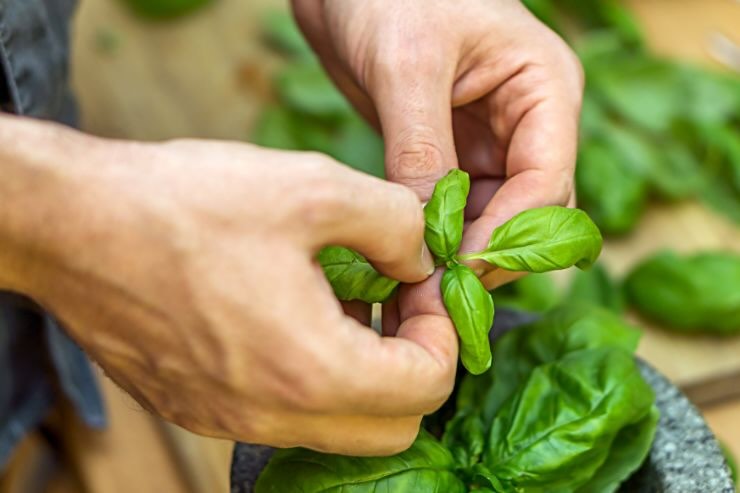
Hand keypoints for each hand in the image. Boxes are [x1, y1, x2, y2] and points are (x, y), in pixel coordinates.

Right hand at [0, 117, 456, 454]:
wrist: (73, 225)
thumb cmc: (187, 205)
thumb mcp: (313, 187)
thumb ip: (395, 225)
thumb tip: (421, 259)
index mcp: (311, 370)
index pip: (428, 388)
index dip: (442, 330)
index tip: (419, 283)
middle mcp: (272, 416)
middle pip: (391, 427)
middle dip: (413, 363)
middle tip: (393, 298)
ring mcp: (230, 420)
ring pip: (338, 425)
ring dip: (364, 370)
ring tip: (342, 297)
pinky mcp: (200, 407)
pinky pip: (285, 414)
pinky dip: (312, 375)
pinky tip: (291, 311)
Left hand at [292, 0, 582, 287]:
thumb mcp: (407, 65)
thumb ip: (420, 147)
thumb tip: (425, 232)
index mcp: (543, 91)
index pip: (547, 183)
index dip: (508, 236)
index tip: (458, 272)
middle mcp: (525, 123)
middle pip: (527, 213)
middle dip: (487, 255)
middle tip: (437, 295)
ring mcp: (487, 142)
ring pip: (490, 220)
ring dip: (459, 255)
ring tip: (417, 288)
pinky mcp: (448, 154)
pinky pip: (454, 211)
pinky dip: (434, 239)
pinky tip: (405, 260)